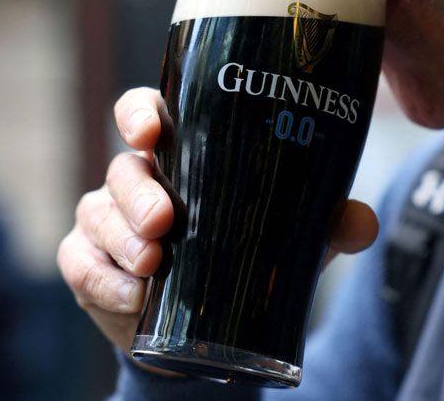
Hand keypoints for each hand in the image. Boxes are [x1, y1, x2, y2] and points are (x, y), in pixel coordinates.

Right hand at [57, 87, 379, 354]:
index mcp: (179, 155)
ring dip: (122, 239)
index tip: (150, 131)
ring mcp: (106, 222)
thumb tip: (362, 222)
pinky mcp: (88, 266)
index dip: (139, 114)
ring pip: (97, 213)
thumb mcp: (288, 237)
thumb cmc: (244, 254)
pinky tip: (133, 298)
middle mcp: (136, 180)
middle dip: (138, 192)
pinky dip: (104, 281)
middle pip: (122, 168)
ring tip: (153, 265)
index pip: (146, 114)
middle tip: (165, 221)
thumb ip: (324, 224)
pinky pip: (81, 264)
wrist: (206, 328)